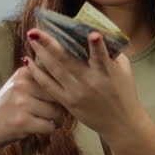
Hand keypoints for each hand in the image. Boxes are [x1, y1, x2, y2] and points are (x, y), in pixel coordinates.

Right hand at [0, 65, 63, 152]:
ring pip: (56, 112)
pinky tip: (42, 128)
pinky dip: (50, 130)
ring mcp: (21, 103)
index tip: (62, 95)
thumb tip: (70, 74)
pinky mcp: (22, 122)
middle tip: (58, 112)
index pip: (54, 76)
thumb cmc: (10, 107)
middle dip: (62, 106)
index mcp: (23, 72)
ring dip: (57, 120)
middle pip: (58, 94)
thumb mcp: (20, 86)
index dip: (62, 88)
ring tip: (51, 121)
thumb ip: (40, 78)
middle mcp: (21, 85)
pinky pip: (49, 126)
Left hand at [23, 28, 144, 142]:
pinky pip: (48, 86)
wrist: (120, 124)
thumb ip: (114, 52)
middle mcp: (90, 81)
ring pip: (54, 70)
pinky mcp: (67, 102)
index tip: (93, 33)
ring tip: (31, 38)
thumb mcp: (125, 70)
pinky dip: (37, 73)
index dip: (97, 46)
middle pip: (67, 60)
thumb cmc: (124, 93)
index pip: (102, 57)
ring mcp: (76, 92)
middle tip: (35, 30)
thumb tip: (100, 32)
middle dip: (49, 43)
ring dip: (40, 53)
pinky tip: (28, 62)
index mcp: (107, 72)